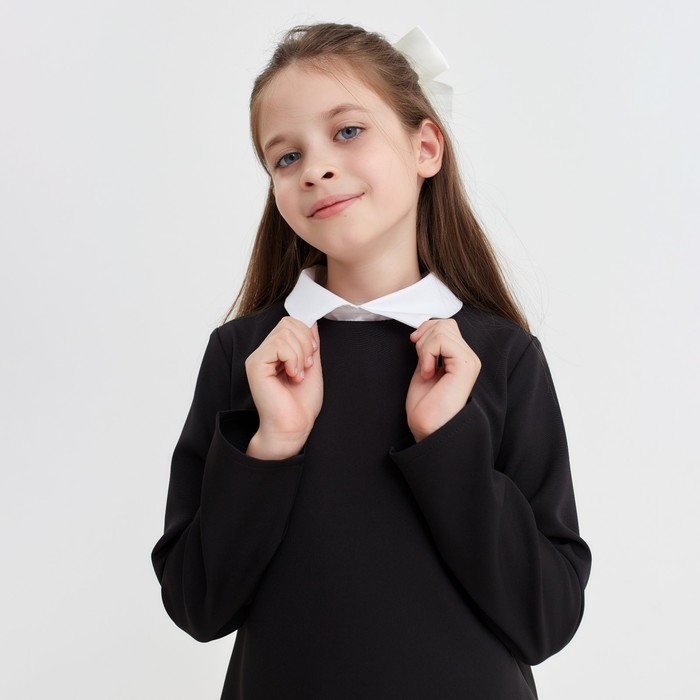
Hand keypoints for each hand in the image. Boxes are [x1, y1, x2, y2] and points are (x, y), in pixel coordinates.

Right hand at [245, 318, 322, 458]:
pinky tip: (293, 375)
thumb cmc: (301, 404)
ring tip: (299, 374)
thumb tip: (311, 321)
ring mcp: (257, 358)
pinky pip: (279, 344)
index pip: (290, 323)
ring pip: (284, 333)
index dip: (307, 335)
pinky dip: (293, 358)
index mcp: (275, 352)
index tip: (312, 358)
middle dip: (306, 342)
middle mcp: (263, 353)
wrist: (294, 427)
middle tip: (307, 366)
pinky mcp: (255, 365)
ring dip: (301, 354)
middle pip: (288, 323)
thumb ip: (310, 343)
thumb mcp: (312, 366)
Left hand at [405, 319, 480, 441]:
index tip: (414, 345)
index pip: (446, 325)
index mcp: (459, 357)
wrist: (428, 429)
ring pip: (442, 329)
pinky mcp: (465, 365)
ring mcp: (469, 360)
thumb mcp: (424, 368)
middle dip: (424, 337)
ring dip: (424, 348)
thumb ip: (429, 349)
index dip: (426, 330)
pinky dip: (427, 353)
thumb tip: (423, 330)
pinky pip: (442, 341)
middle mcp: (468, 357)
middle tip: (420, 362)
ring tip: (425, 370)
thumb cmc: (425, 406)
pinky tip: (428, 372)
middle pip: (444, 324)